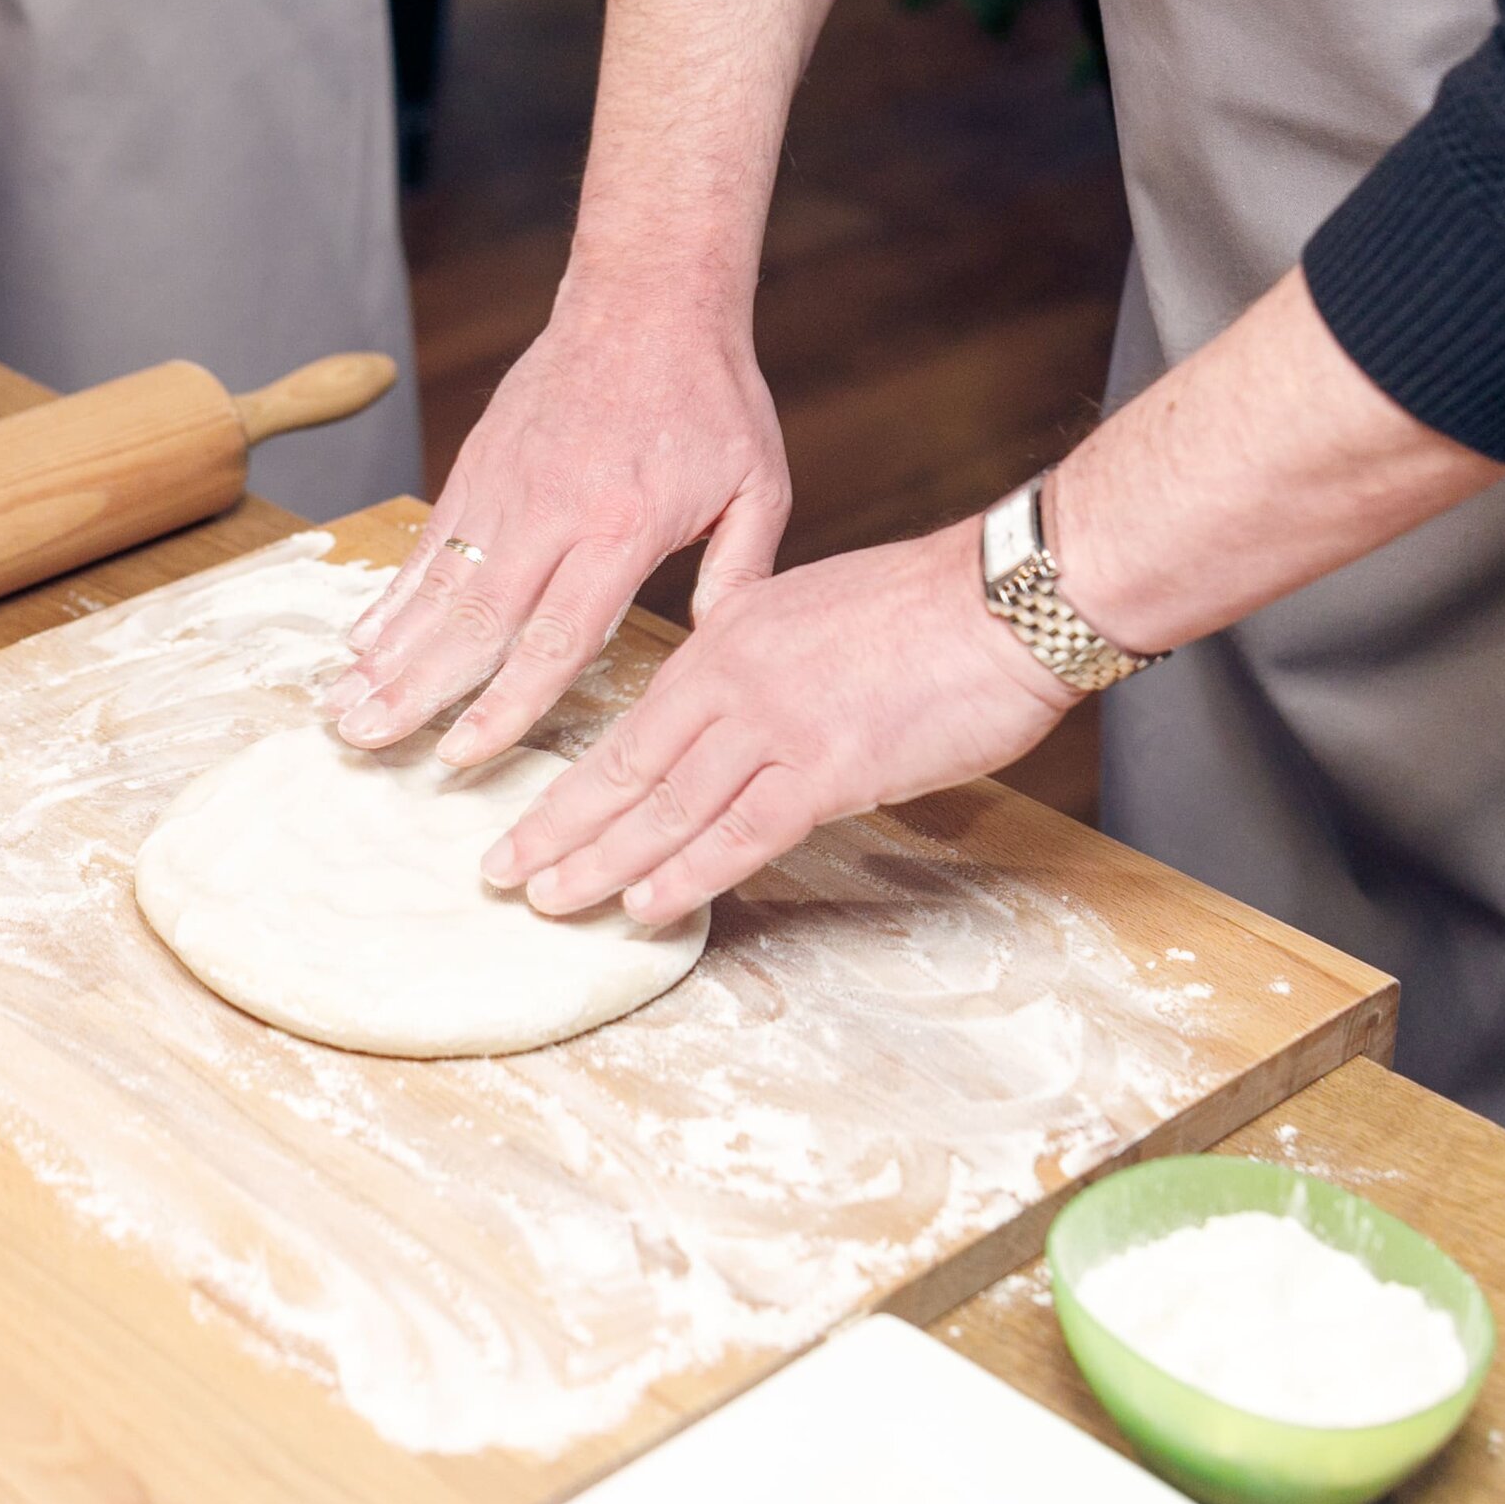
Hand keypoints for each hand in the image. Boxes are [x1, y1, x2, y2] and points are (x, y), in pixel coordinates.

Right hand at [326, 282, 788, 765]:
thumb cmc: (710, 394)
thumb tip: (723, 655)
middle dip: (414, 691)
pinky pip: (428, 542)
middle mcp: (551, 512)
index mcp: (623, 529)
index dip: (503, 703)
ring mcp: (505, 486)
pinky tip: (362, 638)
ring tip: (343, 704)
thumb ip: (741, 575)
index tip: (460, 755)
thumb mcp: (758, 486)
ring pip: (436, 585)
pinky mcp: (477, 464)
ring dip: (386, 651)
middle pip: (473, 621)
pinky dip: (392, 595)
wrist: (648, 296)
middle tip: (364, 741)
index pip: (554, 636)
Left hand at [481, 521, 1077, 926]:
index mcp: (728, 636)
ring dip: (602, 861)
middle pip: (626, 766)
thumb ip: (764, 662)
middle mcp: (734, 678)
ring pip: (667, 805)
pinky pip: (740, 831)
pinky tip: (646, 905)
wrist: (1003, 598)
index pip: (632, 722)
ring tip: (551, 900)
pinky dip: (688, 874)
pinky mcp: (827, 767)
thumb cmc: (928, 610)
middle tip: (501, 873)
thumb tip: (735, 716)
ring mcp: (775, 723)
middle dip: (558, 826)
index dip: (574, 780)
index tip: (530, 818)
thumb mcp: (814, 614)